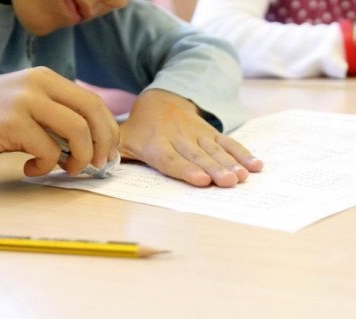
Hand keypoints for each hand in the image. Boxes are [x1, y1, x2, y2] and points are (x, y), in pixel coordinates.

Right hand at [0, 67, 119, 176]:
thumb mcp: (25, 104)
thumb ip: (54, 116)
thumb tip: (90, 145)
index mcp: (46, 78)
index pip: (92, 102)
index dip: (107, 129)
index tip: (107, 151)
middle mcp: (39, 84)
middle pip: (93, 113)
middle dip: (102, 143)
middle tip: (97, 164)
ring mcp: (26, 101)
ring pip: (78, 131)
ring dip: (80, 157)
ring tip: (68, 168)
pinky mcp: (13, 123)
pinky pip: (48, 150)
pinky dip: (46, 165)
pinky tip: (31, 168)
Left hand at [118, 89, 262, 187]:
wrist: (161, 99)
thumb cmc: (139, 129)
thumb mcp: (122, 139)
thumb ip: (113, 155)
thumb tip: (99, 167)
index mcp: (155, 143)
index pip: (171, 159)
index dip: (186, 169)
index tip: (201, 180)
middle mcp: (178, 137)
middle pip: (198, 156)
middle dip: (215, 169)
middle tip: (229, 182)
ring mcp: (197, 133)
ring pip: (216, 149)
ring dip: (232, 163)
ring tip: (243, 177)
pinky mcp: (211, 131)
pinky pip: (228, 142)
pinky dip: (243, 152)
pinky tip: (256, 165)